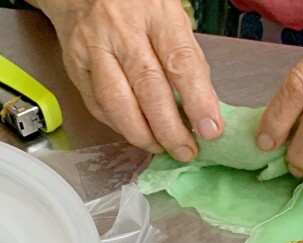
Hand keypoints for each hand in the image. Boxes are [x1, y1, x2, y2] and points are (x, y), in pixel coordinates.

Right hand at [38, 0, 222, 160]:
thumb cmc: (138, 8)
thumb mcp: (173, 22)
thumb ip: (188, 63)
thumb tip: (204, 111)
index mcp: (157, 15)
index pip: (182, 64)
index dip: (198, 102)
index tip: (211, 130)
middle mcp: (122, 30)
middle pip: (149, 89)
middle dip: (170, 129)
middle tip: (185, 150)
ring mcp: (94, 47)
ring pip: (117, 102)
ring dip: (142, 134)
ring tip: (160, 147)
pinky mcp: (74, 65)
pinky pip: (97, 105)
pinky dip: (119, 126)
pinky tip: (136, 132)